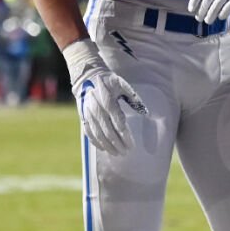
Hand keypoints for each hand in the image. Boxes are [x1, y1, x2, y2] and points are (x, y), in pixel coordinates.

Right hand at [63, 39, 147, 157]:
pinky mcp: (83, 116)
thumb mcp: (122, 84)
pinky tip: (104, 149)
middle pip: (108, 130)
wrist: (87, 77)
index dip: (125, 134)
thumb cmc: (109, 81)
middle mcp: (97, 108)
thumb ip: (133, 97)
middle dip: (117, 143)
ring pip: (98, 134)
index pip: (118, 121)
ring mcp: (88, 113)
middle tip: (126, 152)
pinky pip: (89, 132)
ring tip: (116, 153)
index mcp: (108, 100)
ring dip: (107, 145)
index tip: (132, 144)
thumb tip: (146, 112)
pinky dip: (96, 141)